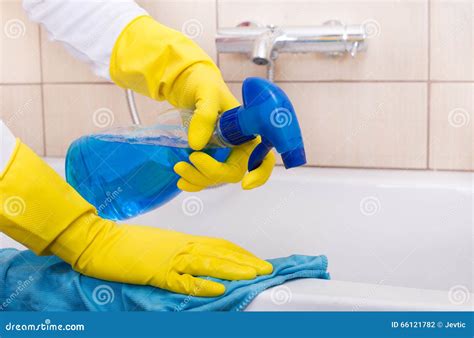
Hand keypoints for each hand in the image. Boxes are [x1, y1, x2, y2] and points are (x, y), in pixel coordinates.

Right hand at [0, 141, 271, 296]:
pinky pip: (183, 280)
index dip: (240, 253)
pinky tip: (218, 289)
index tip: (257, 260)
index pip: (220, 244)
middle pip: (220, 252)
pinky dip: (202, 284)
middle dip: (245, 261)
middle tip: (266, 269)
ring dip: (232, 269)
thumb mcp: (161, 245)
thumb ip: (181, 252)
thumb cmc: (129, 242)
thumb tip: (200, 263)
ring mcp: (171, 258)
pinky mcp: (157, 271)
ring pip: (208, 263)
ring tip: (253, 276)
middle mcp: (183, 246)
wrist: (100, 240)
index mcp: (184, 240)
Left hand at [109, 15, 274, 190]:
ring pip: (217, 178)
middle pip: (234, 172)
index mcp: (247, 132)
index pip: (264, 158)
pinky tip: (182, 180)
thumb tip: (198, 144)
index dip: (260, 173)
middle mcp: (238, 146)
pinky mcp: (208, 157)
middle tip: (191, 159)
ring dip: (199, 179)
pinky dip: (194, 183)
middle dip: (213, 172)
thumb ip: (205, 115)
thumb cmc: (203, 83)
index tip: (245, 184)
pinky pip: (205, 178)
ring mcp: (223, 153)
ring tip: (178, 168)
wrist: (186, 84)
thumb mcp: (206, 92)